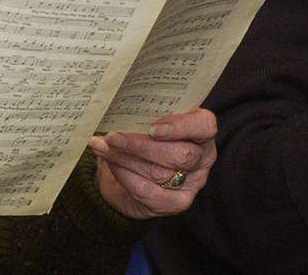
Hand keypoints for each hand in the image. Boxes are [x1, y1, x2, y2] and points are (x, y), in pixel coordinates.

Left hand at [89, 108, 217, 220]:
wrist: (126, 172)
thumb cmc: (140, 136)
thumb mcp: (145, 119)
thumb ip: (142, 112)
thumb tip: (117, 105)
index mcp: (200, 129)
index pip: (204, 126)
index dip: (181, 127)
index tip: (153, 128)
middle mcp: (201, 157)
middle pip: (181, 154)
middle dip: (142, 146)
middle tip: (113, 137)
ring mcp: (192, 182)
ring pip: (160, 172)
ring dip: (125, 159)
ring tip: (102, 147)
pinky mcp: (176, 203)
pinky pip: (148, 192)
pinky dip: (124, 176)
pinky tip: (110, 163)